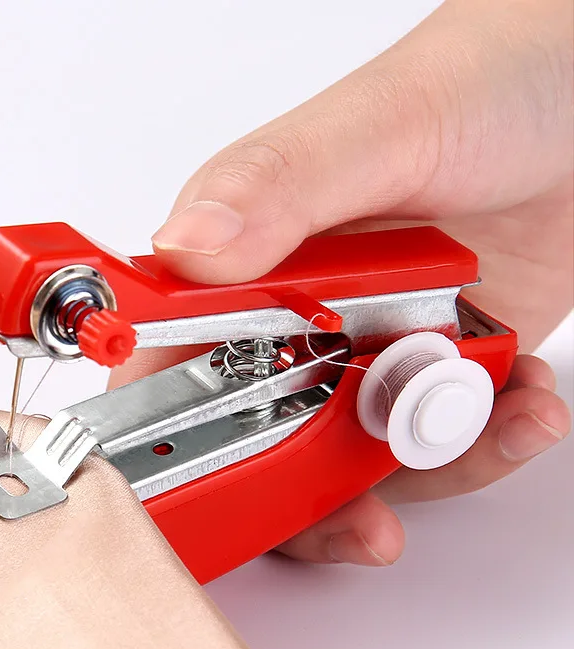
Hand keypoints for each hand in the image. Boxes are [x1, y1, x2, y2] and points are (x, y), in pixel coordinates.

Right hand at [111, 0, 572, 566]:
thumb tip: (186, 251)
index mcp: (251, 256)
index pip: (176, 363)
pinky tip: (523, 403)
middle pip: (264, 439)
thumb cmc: (494, 77)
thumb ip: (281, 185)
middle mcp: (302, 310)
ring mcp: (370, 344)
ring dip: (423, 467)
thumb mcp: (385, 127)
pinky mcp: (437, 365)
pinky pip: (440, 443)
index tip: (218, 485)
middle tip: (365, 521)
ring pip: (356, 458)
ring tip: (486, 418)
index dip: (180, 434)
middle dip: (312, 496)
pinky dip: (485, 444)